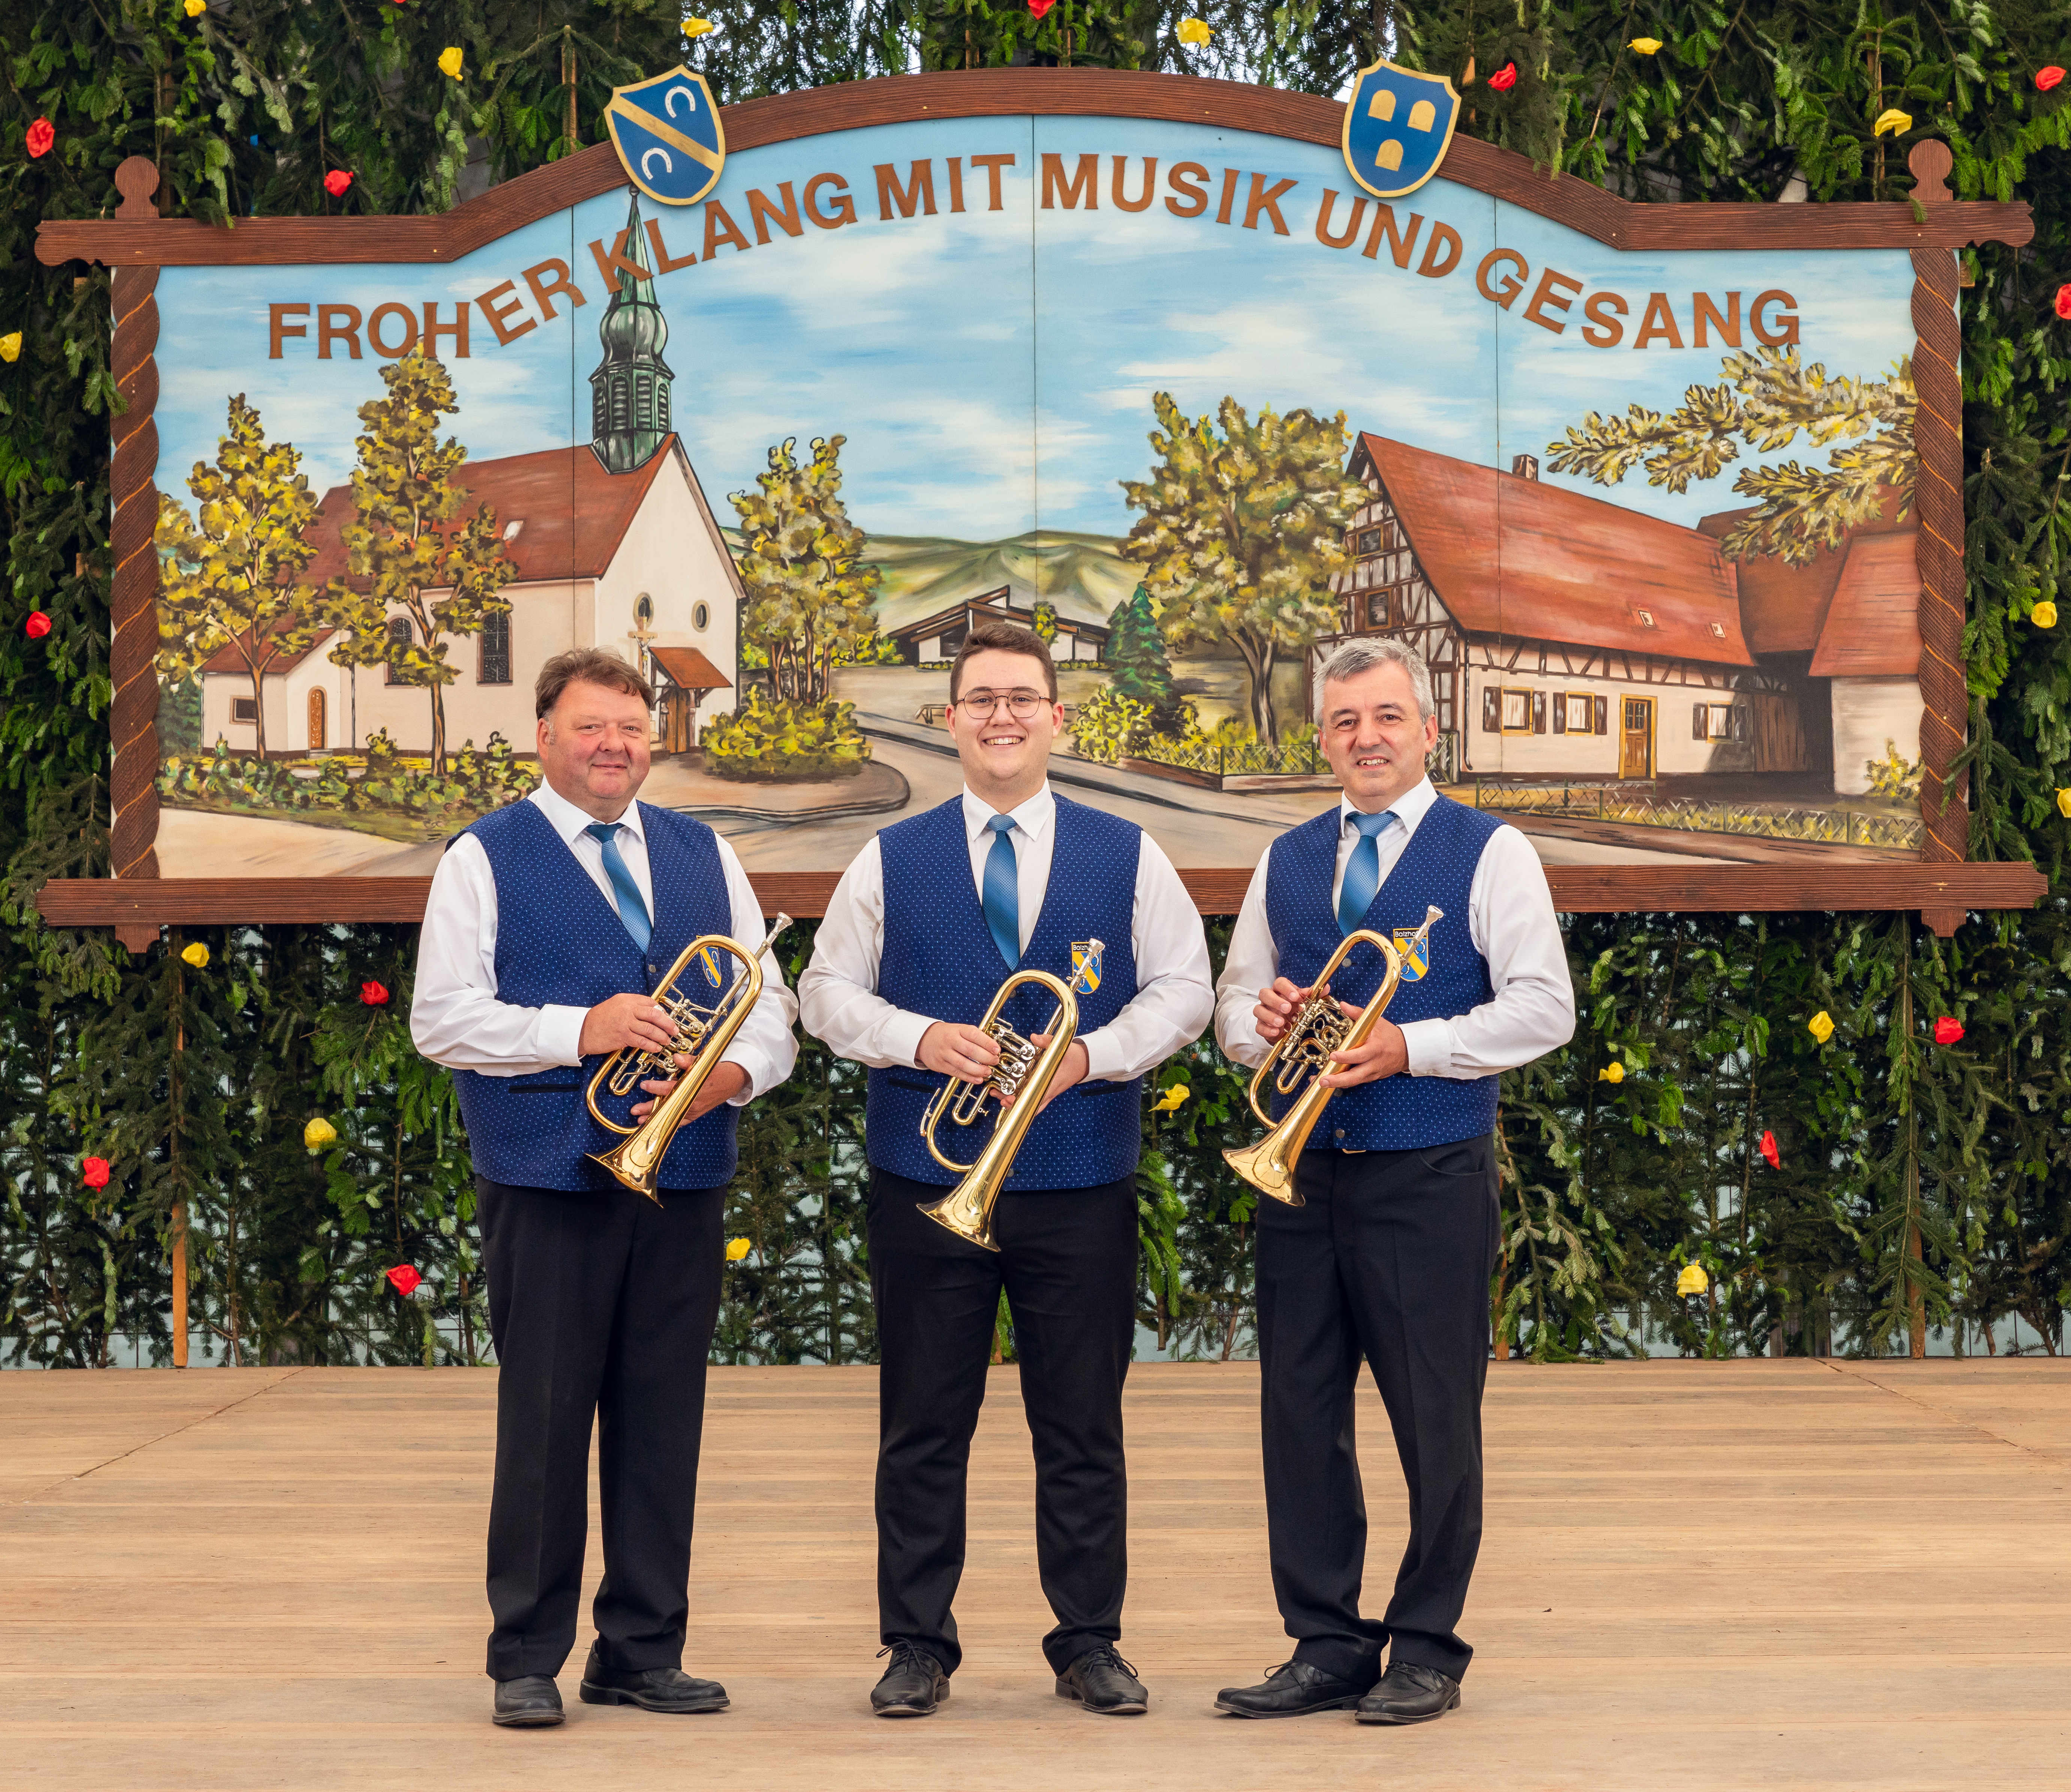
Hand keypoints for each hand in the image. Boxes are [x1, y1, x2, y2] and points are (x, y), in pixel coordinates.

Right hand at [580, 992, 675, 1058]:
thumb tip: (651, 1013)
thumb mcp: (615, 1006)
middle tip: (674, 1030)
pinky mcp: (622, 1036)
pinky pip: (642, 1041)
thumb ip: (632, 1007)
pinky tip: (656, 1048)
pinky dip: (652, 1045)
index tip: (667, 1019)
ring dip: (662, 1036)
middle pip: (655, 1015)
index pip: (650, 1003)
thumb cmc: (599, 1019)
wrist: (581, 1030)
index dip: (662, 1012)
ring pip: (650, 1029)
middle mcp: (627, 1009)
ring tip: (667, 1041)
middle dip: (668, 1023)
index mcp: (627, 999)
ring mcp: (625, 1022)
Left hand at [629, 1055, 748, 1123]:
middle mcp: (693, 1101)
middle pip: (667, 1107)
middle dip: (649, 1109)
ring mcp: (694, 1110)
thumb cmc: (716, 1072)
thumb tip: (676, 1057)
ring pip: (671, 1116)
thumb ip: (689, 1061)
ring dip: (655, 1118)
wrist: (731, 1082)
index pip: (671, 1089)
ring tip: (640, 1121)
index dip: (656, 1088)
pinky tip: (657, 1124)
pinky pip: (680, 1122)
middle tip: (634, 1110)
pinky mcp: (695, 1114)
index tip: (644, 1085)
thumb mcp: (703, 1063)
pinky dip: (668, 1123)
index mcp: (694, 1087)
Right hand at [919, 1021, 1002, 1083]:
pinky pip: (956, 1073)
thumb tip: (992, 1048)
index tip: (997, 1049)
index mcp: (957, 1030)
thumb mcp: (959, 1029)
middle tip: (995, 1061)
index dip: (987, 1043)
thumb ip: (974, 1037)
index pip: (974, 1035)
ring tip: (988, 1071)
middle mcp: (950, 1041)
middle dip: (985, 1057)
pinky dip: (969, 1077)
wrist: (924, 1039)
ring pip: (963, 1064)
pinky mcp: (940, 1065)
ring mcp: (944, 1054)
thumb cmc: (947, 1035)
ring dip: (978, 1070)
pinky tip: (978, 1079)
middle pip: (970, 1050)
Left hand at [996, 1036, 1086, 1111]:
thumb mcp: (1061, 1046)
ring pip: (1031, 1104)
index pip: (1036, 1096)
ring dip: (1016, 1103)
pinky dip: (1023, 1101)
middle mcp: (1050, 1091)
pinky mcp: (1047, 1092)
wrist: (1083, 1063)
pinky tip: (1011, 1097)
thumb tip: (1034, 1037)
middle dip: (1014, 1105)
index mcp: (1053, 1082)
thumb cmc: (1072, 1056)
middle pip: (1031, 1105)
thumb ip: (1047, 1041)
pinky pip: (1035, 1101)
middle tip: (1000, 1099)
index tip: (1009, 1099)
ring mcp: (1049, 1093)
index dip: (1022, 1100)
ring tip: (1000, 1098)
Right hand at [1253, 977, 1313, 1045]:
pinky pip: (1258, 1026)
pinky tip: (1277, 1032)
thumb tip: (1325, 987)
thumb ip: (1313, 995)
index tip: (1295, 996)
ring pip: (1258, 1010)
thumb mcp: (1303, 1001)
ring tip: (1282, 1022)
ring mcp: (1263, 1012)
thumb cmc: (1293, 1010)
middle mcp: (1269, 1000)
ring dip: (1270, 1016)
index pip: (1279, 983)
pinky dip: (1267, 1029)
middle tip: (1287, 1008)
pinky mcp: (1261, 1025)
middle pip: (1264, 993)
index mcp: (1280, 991)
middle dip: (1275, 1001)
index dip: (1286, 988)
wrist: (1285, 1026)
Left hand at [1320, 1013, 1407, 1087]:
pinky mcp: (1372, 1077)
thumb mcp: (1376, 1022)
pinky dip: (1344, 1083)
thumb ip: (1357, 1013)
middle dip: (1338, 1079)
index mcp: (1375, 1048)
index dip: (1346, 1057)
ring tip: (1322, 1083)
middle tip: (1323, 1080)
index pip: (1360, 1055)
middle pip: (1355, 1075)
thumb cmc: (1390, 1035)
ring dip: (1338, 1084)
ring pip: (1355, 1081)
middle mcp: (1374, 1063)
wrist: (1406, 1050)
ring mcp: (1373, 1072)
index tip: (1333, 1055)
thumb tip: (1343, 1005)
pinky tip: (1332, 1083)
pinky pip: (1357, 1082)